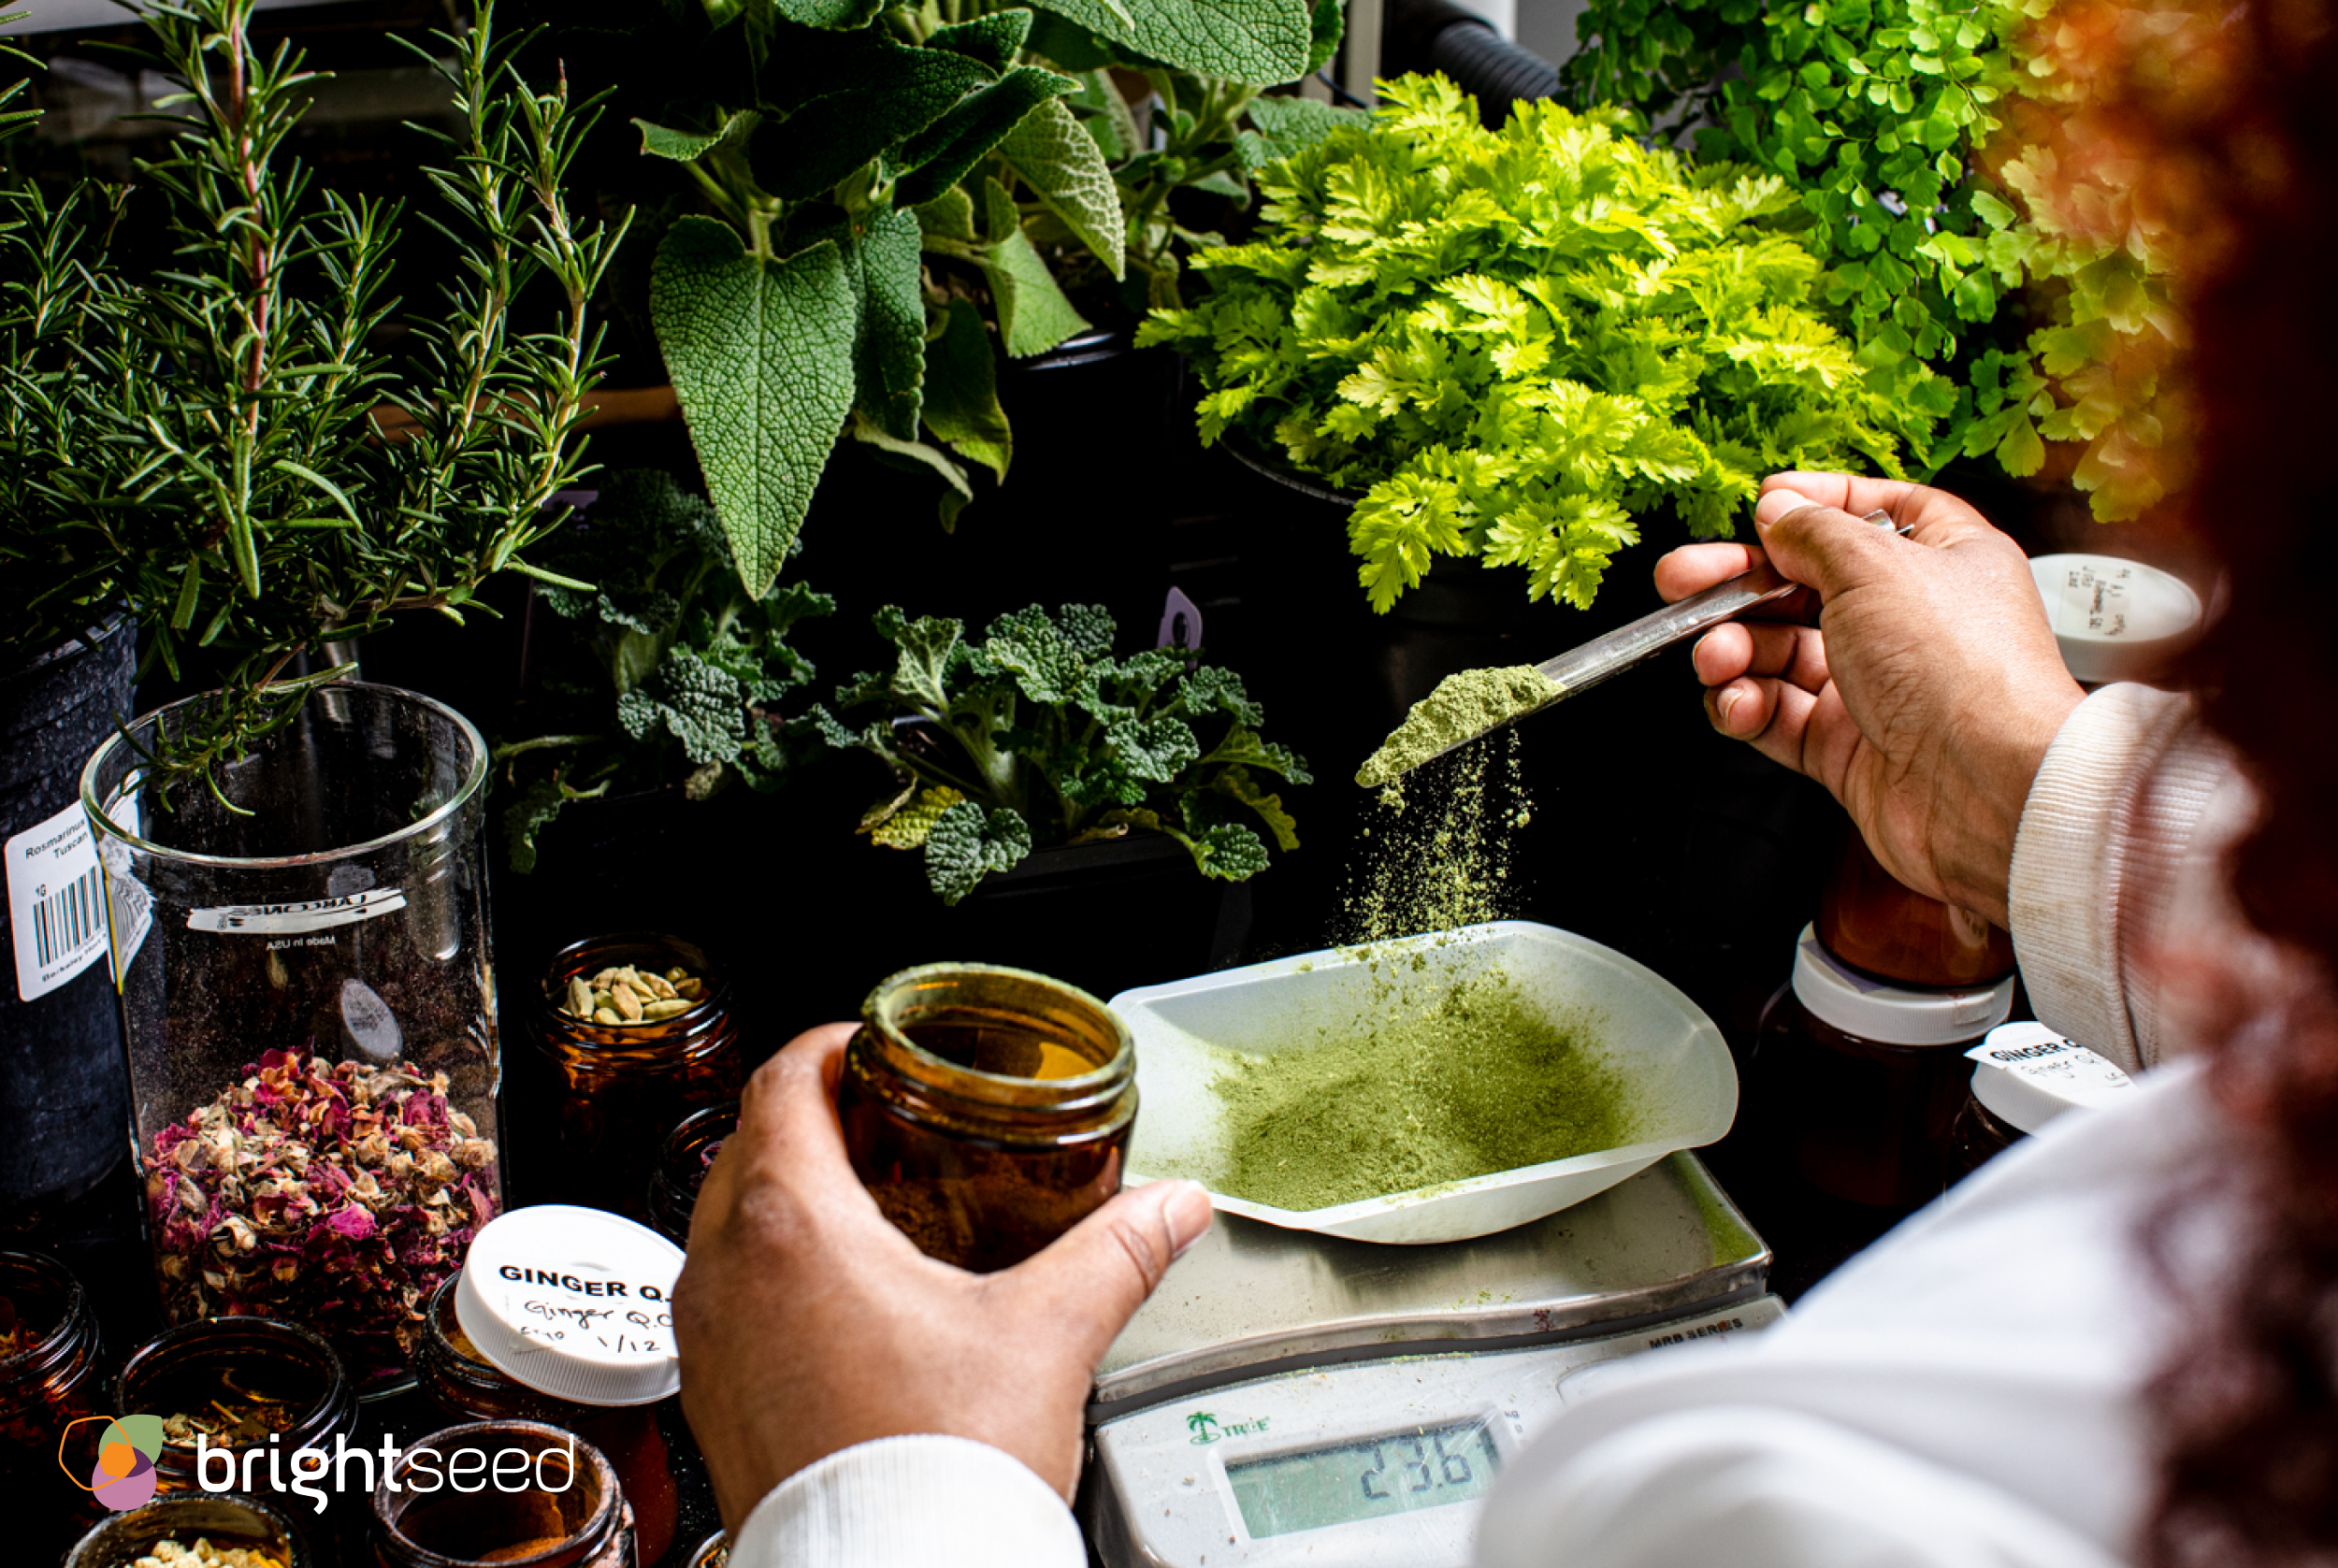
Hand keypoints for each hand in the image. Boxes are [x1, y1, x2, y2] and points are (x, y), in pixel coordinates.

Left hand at [673, 1024, 1214, 1529]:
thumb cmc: (938, 1466)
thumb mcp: (1047, 1335)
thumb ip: (1114, 1251)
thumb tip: (1172, 1207)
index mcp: (794, 1226)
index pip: (783, 1082)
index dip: (831, 1046)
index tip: (876, 1045)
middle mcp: (727, 1272)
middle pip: (748, 1143)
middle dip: (813, 1116)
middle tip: (884, 1115)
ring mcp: (708, 1341)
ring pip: (724, 1222)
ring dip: (783, 1193)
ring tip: (865, 1202)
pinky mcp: (712, 1398)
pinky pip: (723, 1297)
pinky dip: (768, 1269)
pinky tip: (838, 1299)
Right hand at [1653, 472, 2084, 926]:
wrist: (1983, 789)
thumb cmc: (1962, 670)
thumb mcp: (1877, 565)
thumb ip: (1815, 532)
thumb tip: (1779, 512)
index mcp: (1944, 559)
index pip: (1875, 513)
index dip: (1818, 503)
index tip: (1767, 503)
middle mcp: (1909, 621)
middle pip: (1804, 586)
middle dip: (1737, 584)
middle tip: (1681, 580)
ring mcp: (1874, 686)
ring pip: (1779, 653)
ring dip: (1733, 650)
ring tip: (1714, 655)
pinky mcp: (1845, 747)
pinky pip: (1776, 716)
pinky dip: (1745, 707)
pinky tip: (1736, 701)